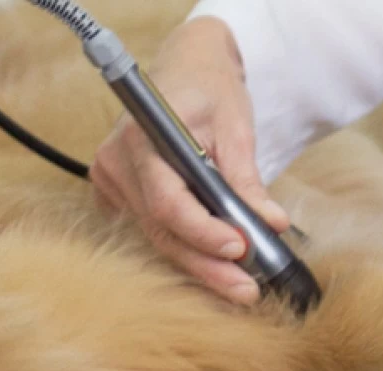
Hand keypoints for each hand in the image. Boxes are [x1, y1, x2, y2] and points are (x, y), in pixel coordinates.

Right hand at [92, 16, 291, 305]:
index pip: (169, 202)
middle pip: (161, 229)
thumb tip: (272, 223)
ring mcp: (111, 179)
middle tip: (246, 291)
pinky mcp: (116, 192)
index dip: (204, 233)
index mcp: (142, 138)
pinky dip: (183, 247)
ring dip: (198, 263)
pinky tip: (213, 268)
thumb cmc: (210, 89)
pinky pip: (151, 229)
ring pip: (156, 236)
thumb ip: (247, 178)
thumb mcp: (236, 127)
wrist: (186, 66)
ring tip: (238, 286)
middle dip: (207, 264)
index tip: (242, 249)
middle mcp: (116, 162)